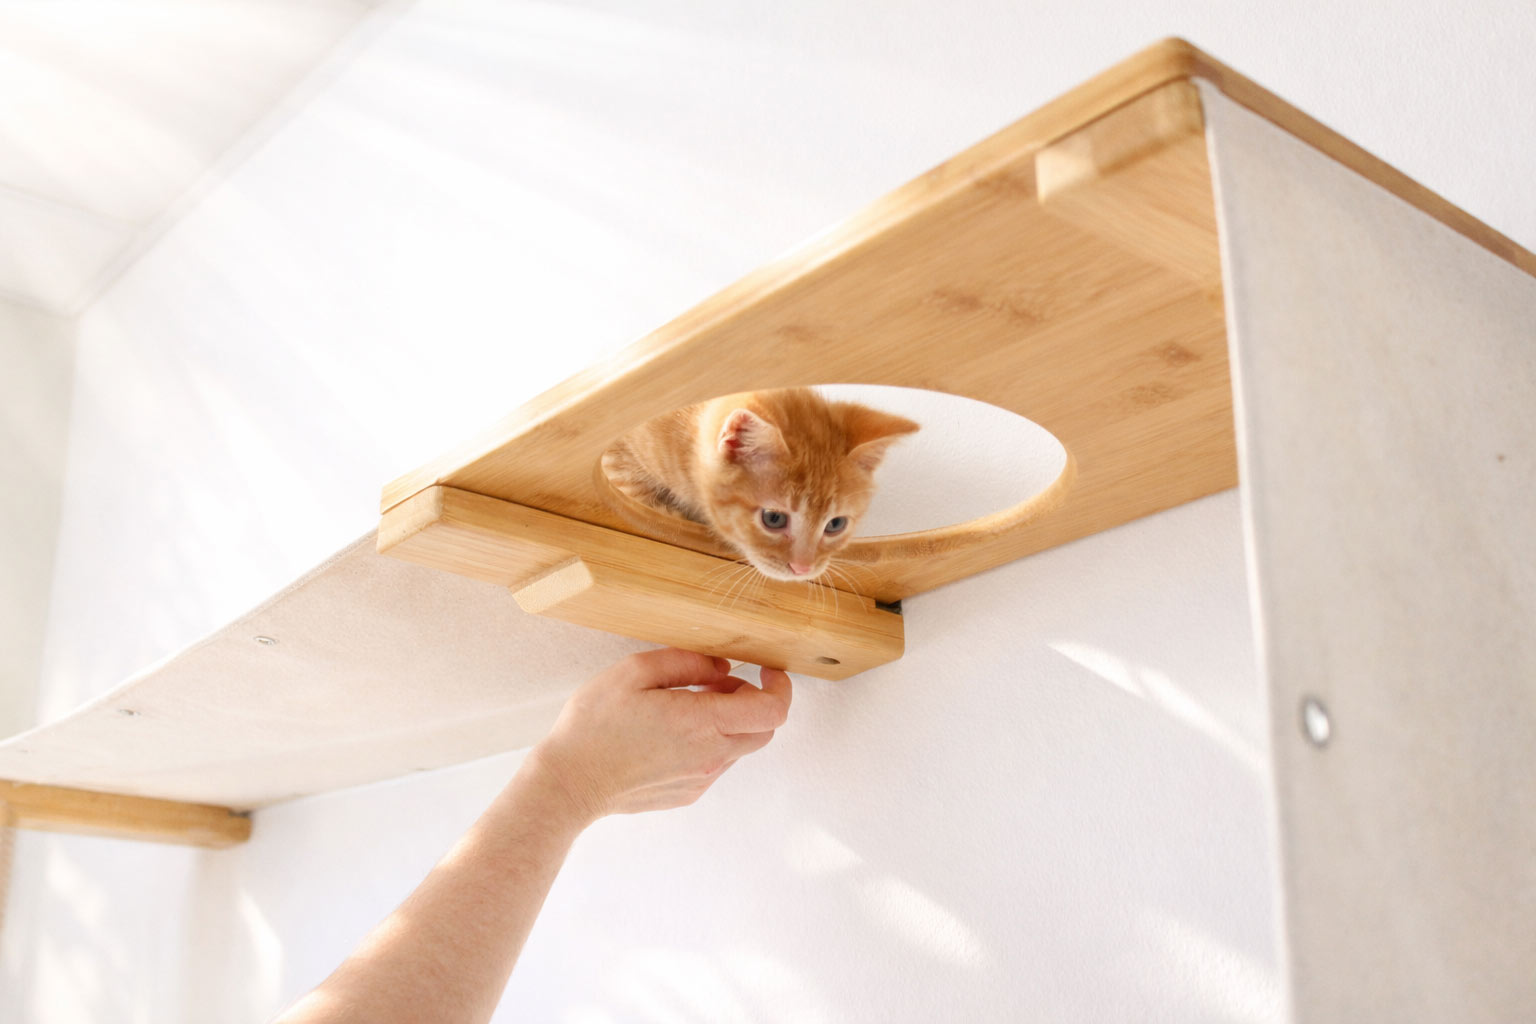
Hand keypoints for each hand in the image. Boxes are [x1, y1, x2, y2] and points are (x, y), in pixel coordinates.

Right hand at [526, 649, 791, 824]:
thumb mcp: (634, 672)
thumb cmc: (594, 725)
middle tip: (720, 684)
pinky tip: (673, 733)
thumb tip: (722, 667)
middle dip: (754, 701)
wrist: (570, 783)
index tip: (767, 669)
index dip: (780, 687)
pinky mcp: (689, 793)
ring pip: (740, 746)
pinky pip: (717, 764)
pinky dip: (711, 742)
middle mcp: (710, 756)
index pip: (772, 711)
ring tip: (687, 706)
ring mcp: (701, 779)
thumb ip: (686, 663)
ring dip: (730, 722)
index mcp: (701, 722)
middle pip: (764, 730)